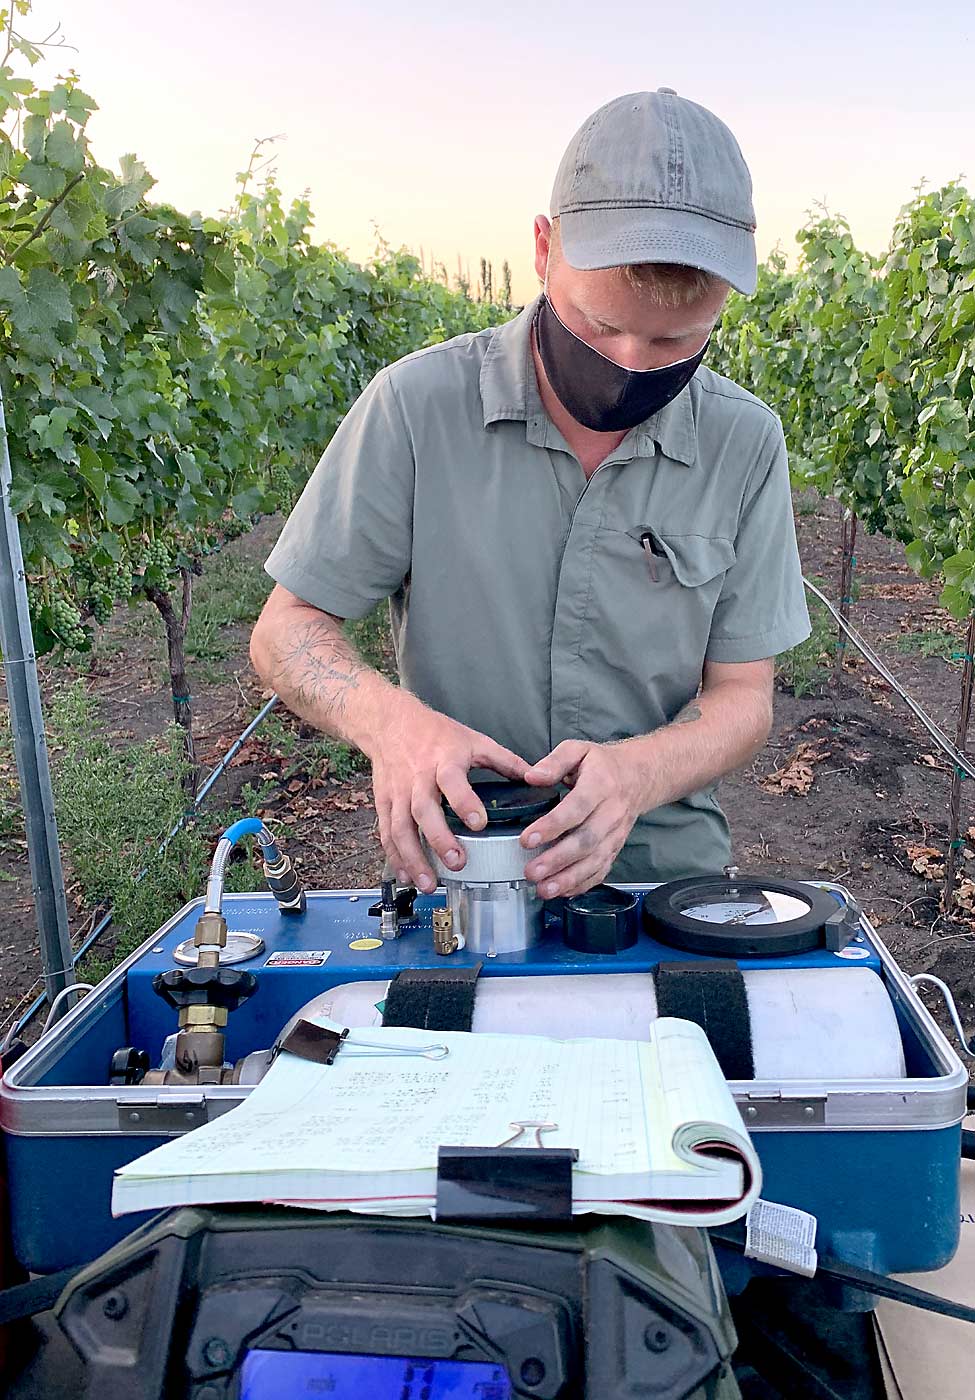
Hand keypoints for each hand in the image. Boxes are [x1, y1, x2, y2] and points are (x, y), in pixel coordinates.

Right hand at [369, 694, 528, 893]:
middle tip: (457, 863)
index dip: (464, 802)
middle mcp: (418, 778)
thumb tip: (535, 777)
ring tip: (430, 883)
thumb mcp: (473, 740)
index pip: (452, 782)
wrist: (391, 723)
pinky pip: (387, 833)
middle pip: (423, 811)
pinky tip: (406, 876)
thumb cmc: (434, 733)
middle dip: (439, 839)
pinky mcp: (385, 803)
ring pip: (401, 828)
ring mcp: (398, 793)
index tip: (478, 823)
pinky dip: (395, 857)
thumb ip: (504, 760)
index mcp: (444, 760)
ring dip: (414, 858)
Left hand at [520, 740, 644, 898]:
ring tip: (544, 889)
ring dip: (569, 878)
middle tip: (532, 871)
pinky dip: (583, 884)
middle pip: (586, 841)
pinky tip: (562, 892)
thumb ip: (554, 761)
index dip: (552, 825)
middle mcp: (612, 813)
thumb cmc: (602, 765)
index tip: (527, 839)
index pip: (576, 808)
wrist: (638, 778)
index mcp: (601, 785)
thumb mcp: (578, 750)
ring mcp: (616, 834)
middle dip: (558, 860)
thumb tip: (531, 776)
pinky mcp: (615, 848)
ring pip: (595, 861)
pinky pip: (601, 870)